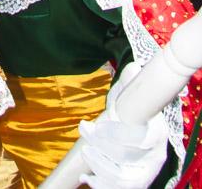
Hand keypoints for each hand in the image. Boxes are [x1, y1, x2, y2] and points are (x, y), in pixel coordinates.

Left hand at [78, 62, 168, 188]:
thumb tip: (134, 67)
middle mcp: (155, 157)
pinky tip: (86, 176)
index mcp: (158, 133)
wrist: (137, 132)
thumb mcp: (131, 94)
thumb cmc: (132, 111)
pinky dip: (101, 185)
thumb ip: (131, 82)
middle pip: (127, 157)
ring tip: (86, 151)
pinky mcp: (136, 183)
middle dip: (101, 145)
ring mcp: (146, 172)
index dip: (117, 134)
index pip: (140, 138)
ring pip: (123, 177)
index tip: (95, 125)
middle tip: (84, 131)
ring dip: (100, 166)